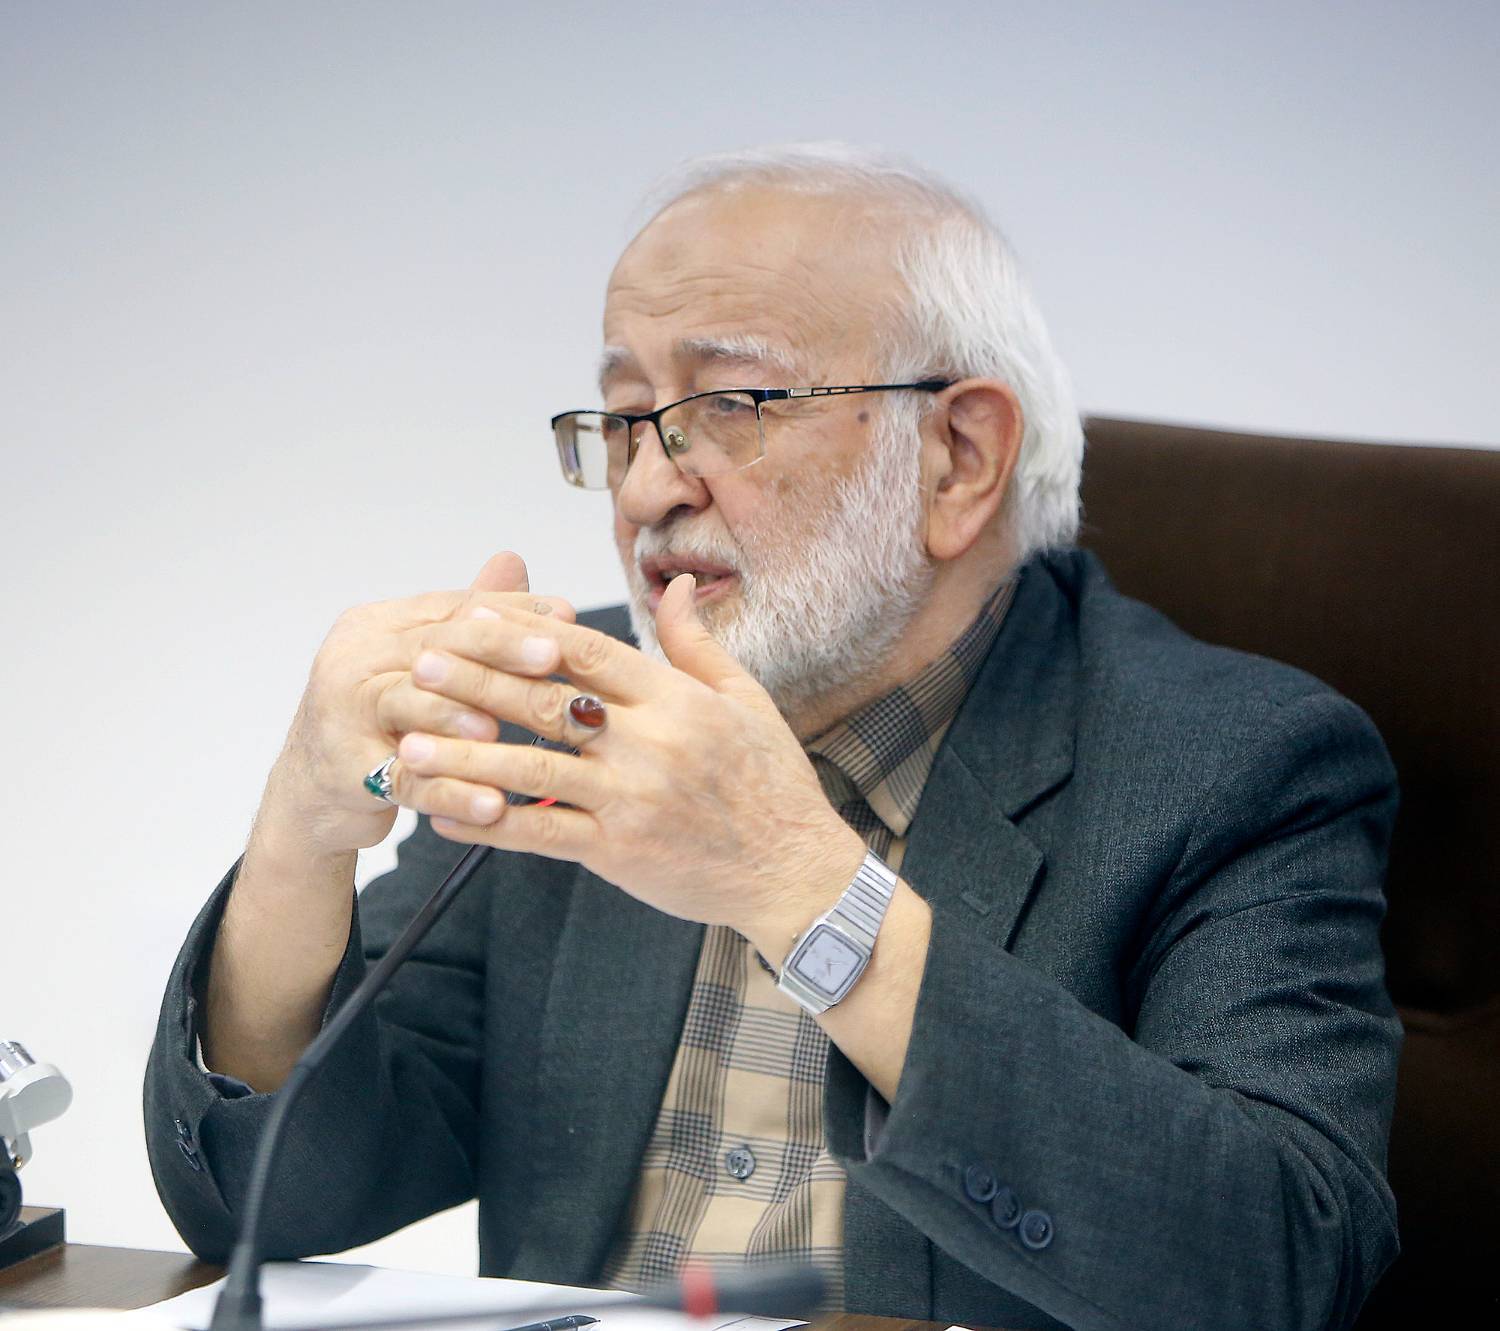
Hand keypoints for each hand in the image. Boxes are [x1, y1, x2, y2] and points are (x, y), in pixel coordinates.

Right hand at [261, 552, 574, 857]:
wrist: (313, 789)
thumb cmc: (379, 719)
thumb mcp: (419, 663)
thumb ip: (466, 617)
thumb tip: (516, 563)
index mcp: (376, 626)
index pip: (451, 609)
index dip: (510, 613)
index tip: (567, 617)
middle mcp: (353, 661)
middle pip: (433, 648)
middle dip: (497, 652)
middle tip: (550, 658)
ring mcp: (342, 716)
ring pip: (410, 707)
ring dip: (460, 718)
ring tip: (507, 730)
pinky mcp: (345, 773)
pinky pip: (407, 782)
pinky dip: (452, 793)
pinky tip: (492, 805)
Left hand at [390, 574, 866, 947]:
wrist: (792, 870)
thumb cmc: (771, 782)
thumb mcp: (746, 699)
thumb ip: (696, 642)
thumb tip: (673, 583)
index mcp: (675, 699)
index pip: (584, 650)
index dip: (522, 631)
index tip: (473, 616)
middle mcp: (649, 744)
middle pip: (546, 702)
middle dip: (476, 681)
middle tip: (419, 665)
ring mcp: (630, 800)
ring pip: (531, 770)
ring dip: (465, 754)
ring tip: (409, 741)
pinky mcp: (618, 851)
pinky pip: (540, 835)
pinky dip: (488, 824)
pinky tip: (445, 813)